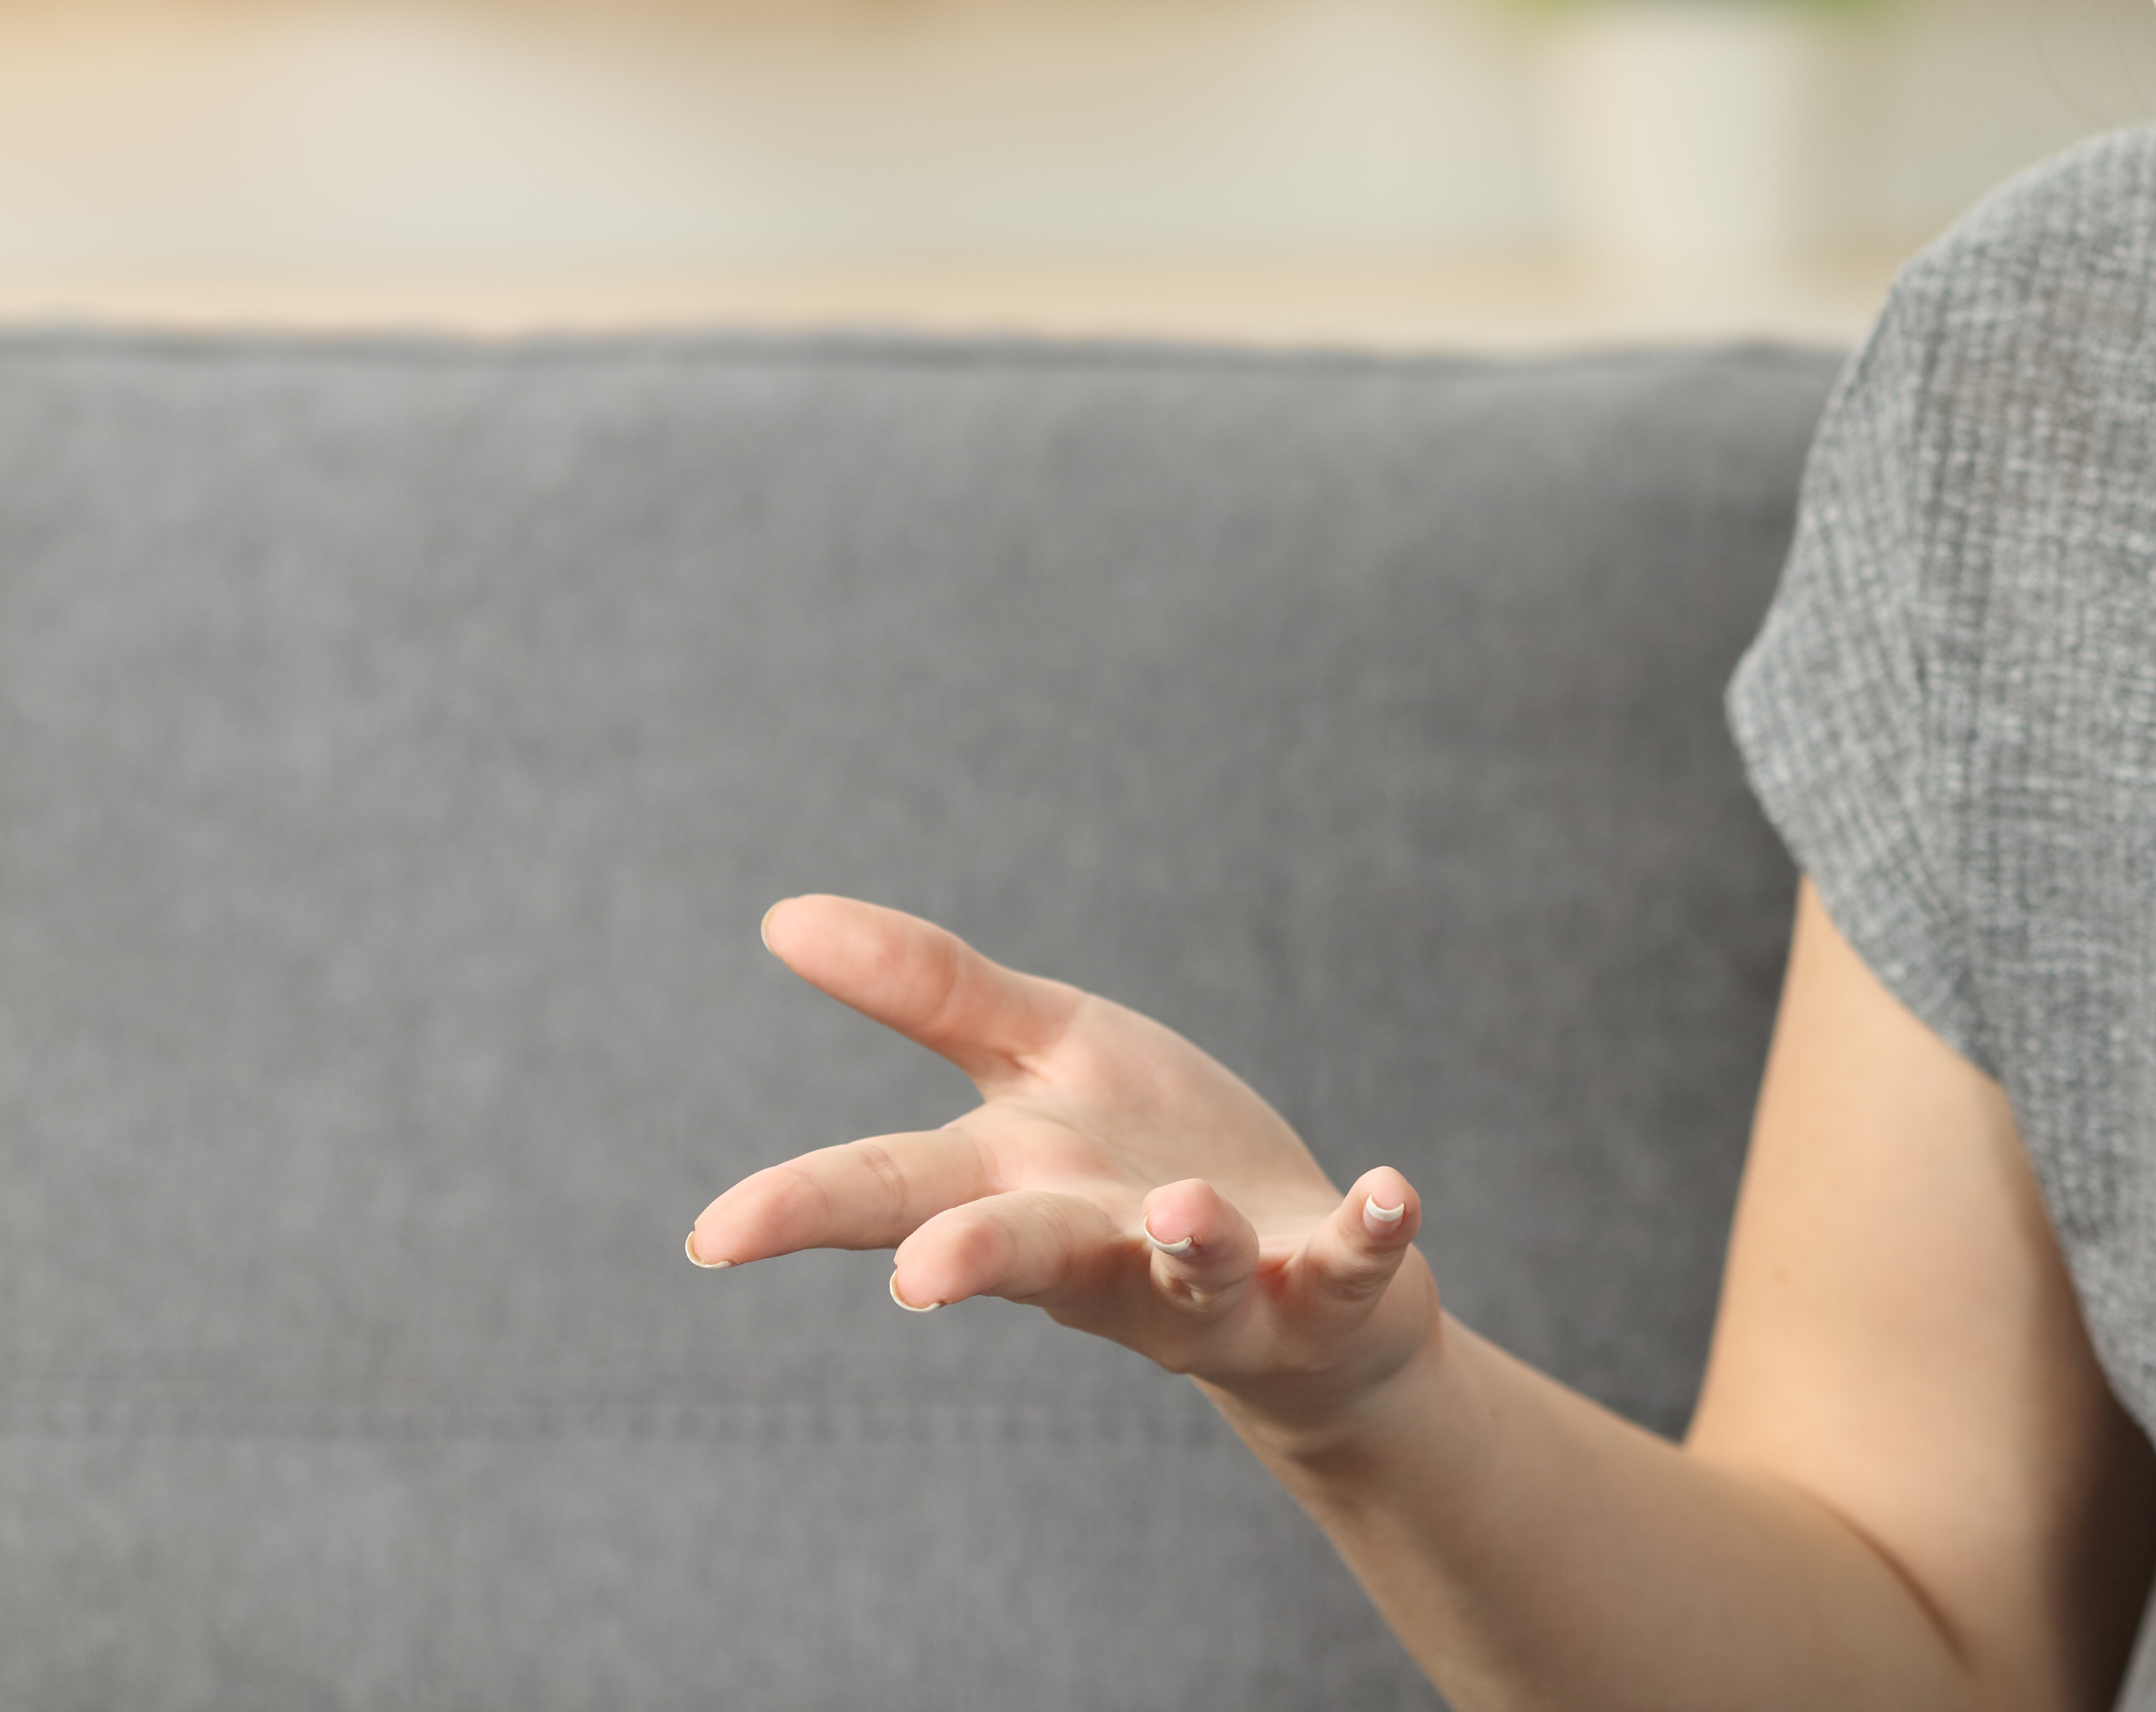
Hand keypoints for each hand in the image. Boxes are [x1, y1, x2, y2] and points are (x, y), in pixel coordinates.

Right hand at [686, 895, 1438, 1440]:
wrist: (1309, 1291)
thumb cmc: (1149, 1164)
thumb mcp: (1046, 1057)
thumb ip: (930, 991)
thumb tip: (784, 916)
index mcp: (1020, 1186)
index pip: (892, 1194)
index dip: (801, 1210)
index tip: (712, 1235)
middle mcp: (1102, 1251)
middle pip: (1025, 1255)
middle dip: (976, 1262)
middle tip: (920, 1277)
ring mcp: (1216, 1281)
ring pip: (1188, 1275)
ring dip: (1188, 1246)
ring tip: (1183, 1213)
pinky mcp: (1327, 1285)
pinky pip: (1348, 1264)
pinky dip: (1370, 1232)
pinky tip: (1391, 1189)